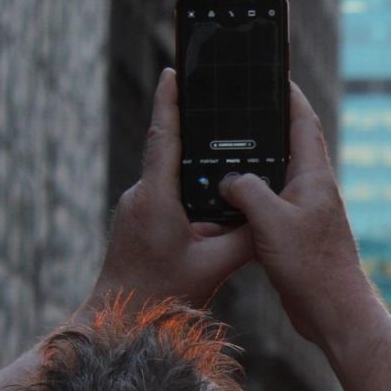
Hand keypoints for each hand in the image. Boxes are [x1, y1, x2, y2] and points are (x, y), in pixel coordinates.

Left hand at [88, 68, 252, 312]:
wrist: (121, 319)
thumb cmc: (163, 294)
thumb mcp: (215, 266)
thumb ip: (246, 237)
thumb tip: (270, 214)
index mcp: (156, 198)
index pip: (164, 137)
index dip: (170, 102)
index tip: (175, 71)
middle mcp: (141, 196)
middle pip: (170, 153)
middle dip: (193, 134)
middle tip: (216, 109)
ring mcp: (136, 209)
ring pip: (170, 179)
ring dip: (196, 172)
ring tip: (224, 165)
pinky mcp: (137, 222)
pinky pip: (167, 197)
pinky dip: (189, 195)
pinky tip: (211, 209)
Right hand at [218, 82, 374, 344]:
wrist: (332, 311)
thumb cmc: (311, 266)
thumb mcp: (271, 221)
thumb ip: (247, 190)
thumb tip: (229, 178)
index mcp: (314, 177)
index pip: (302, 122)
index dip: (288, 95)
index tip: (274, 73)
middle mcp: (312, 191)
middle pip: (287, 146)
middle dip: (266, 126)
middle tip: (239, 107)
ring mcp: (304, 213)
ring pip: (274, 179)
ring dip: (253, 165)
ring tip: (223, 149)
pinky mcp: (295, 236)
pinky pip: (267, 207)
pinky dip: (248, 199)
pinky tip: (226, 200)